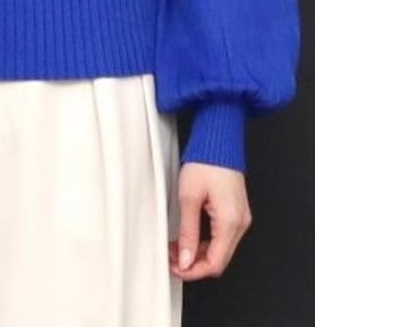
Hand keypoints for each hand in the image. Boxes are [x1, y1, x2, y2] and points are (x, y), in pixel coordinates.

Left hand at [168, 161, 251, 280]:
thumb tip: (185, 259)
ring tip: (176, 247)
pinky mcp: (236, 212)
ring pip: (220, 250)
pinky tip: (189, 237)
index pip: (215, 263)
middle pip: (218, 259)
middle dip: (194, 263)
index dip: (193, 271)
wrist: (219, 141)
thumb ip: (187, 231)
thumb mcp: (189, 197)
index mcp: (230, 222)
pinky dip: (205, 242)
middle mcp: (240, 223)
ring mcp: (240, 218)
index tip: (176, 268)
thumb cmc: (207, 161)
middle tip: (172, 257)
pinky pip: (222, 236)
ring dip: (198, 253)